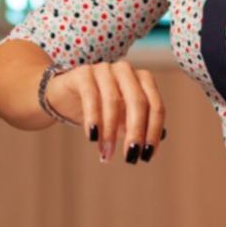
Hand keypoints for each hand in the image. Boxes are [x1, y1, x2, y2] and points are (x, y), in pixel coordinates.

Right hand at [44, 61, 166, 163]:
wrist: (64, 97)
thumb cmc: (101, 109)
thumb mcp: (123, 120)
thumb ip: (141, 125)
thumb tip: (161, 138)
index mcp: (143, 79)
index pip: (156, 106)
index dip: (153, 131)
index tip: (146, 155)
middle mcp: (126, 70)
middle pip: (138, 102)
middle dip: (136, 132)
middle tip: (130, 157)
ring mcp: (104, 69)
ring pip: (113, 101)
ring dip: (110, 132)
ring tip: (106, 154)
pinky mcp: (83, 73)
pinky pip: (91, 97)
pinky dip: (93, 119)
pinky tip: (92, 137)